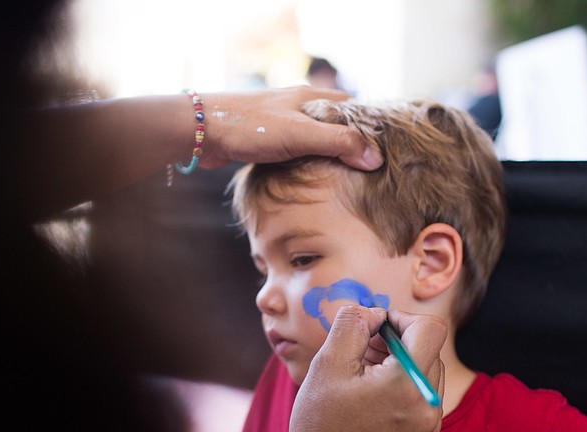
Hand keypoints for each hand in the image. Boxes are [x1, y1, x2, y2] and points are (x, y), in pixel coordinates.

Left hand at [198, 86, 383, 170]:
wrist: (201, 132)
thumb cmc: (250, 128)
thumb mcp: (300, 134)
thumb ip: (339, 143)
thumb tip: (375, 158)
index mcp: (312, 98)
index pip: (353, 108)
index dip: (370, 128)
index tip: (385, 152)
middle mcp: (299, 106)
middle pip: (335, 123)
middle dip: (351, 143)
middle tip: (368, 171)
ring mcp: (282, 122)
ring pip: (315, 138)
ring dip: (328, 154)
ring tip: (346, 179)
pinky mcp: (267, 139)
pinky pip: (296, 150)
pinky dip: (308, 161)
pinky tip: (312, 178)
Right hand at [234, 305, 445, 431]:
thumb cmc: (319, 428)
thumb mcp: (327, 365)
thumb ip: (352, 324)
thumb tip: (373, 312)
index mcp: (409, 384)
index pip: (430, 328)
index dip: (400, 317)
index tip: (371, 327)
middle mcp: (429, 403)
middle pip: (428, 347)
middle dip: (396, 339)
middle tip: (359, 349)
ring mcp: (429, 423)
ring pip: (426, 369)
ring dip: (398, 360)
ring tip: (361, 372)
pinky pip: (422, 393)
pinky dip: (400, 383)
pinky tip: (368, 394)